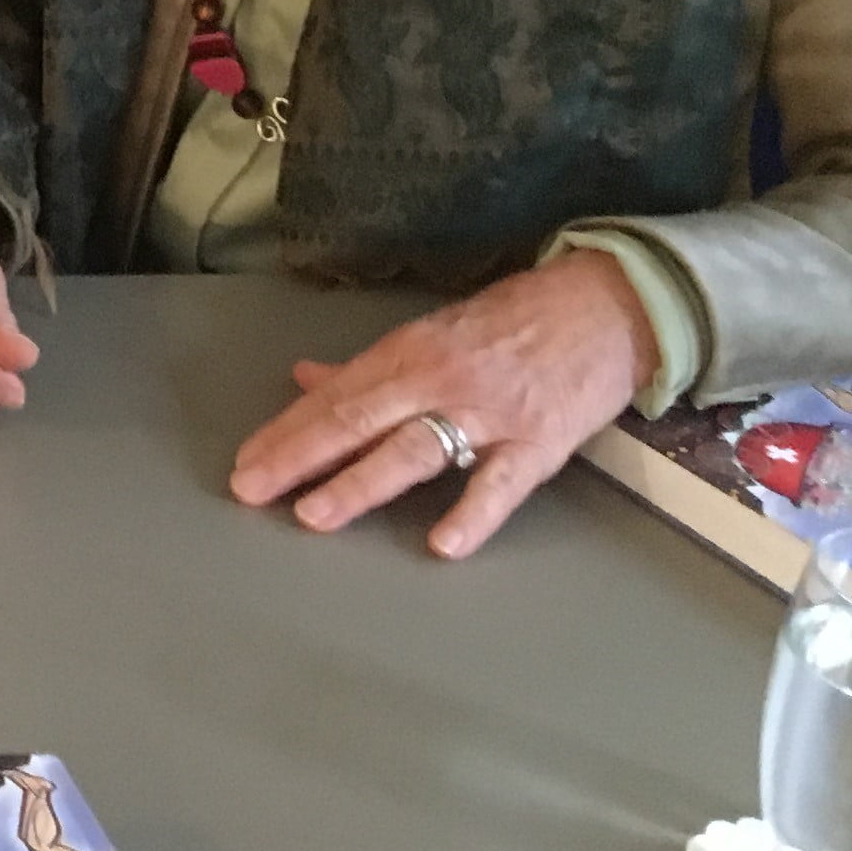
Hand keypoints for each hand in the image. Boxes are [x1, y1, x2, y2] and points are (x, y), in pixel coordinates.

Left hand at [227, 253, 650, 556]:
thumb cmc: (513, 321)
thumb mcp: (433, 333)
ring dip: (361, 483)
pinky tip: (443, 543)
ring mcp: (488, 412)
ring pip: (414, 449)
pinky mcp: (538, 441)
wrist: (604, 307)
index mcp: (409, 353)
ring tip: (315, 514)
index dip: (288, 431)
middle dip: (299, 457)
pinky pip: (501, 482)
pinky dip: (473, 513)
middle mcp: (439, 380)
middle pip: (358, 420)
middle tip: (252, 489)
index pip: (336, 398)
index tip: (247, 463)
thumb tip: (305, 376)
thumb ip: (369, 366)